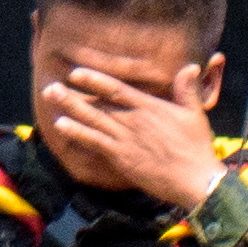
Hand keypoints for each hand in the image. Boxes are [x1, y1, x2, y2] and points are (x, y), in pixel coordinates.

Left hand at [36, 62, 229, 213]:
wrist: (197, 180)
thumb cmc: (198, 149)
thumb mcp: (195, 115)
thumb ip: (187, 90)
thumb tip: (191, 66)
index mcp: (149, 107)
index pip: (116, 89)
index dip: (95, 79)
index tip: (76, 72)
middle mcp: (133, 120)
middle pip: (97, 102)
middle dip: (73, 93)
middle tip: (51, 85)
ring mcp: (125, 138)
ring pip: (91, 118)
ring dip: (69, 106)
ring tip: (49, 95)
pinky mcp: (122, 157)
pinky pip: (94, 141)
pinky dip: (77, 132)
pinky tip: (61, 124)